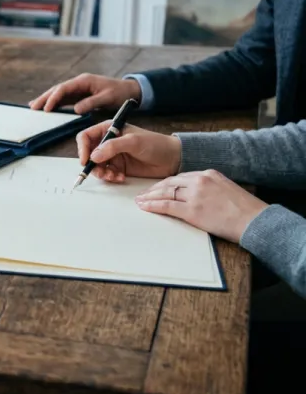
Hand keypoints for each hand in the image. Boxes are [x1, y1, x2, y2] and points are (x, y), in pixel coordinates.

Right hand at [29, 74, 141, 113]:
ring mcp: (78, 89)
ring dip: (46, 100)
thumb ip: (91, 103)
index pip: (64, 88)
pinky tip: (46, 108)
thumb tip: (75, 109)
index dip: (54, 98)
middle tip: (32, 107)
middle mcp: (78, 83)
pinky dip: (54, 103)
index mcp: (84, 81)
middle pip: (57, 89)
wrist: (128, 90)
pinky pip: (63, 99)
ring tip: (33, 107)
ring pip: (58, 93)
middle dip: (44, 98)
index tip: (46, 108)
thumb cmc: (119, 93)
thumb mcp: (107, 98)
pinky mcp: (79, 95)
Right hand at [76, 122, 181, 180]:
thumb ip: (112, 147)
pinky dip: (110, 177)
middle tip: (101, 172)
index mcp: (109, 129)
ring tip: (112, 176)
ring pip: (96, 166)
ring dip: (101, 173)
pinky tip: (120, 177)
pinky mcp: (118, 167)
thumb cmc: (156, 144)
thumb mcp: (133, 142)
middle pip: (88, 153)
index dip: (82, 148)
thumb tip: (94, 155)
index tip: (85, 160)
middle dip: (92, 164)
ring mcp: (112, 155)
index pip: (86, 136)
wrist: (172, 159)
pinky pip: (106, 174)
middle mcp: (108, 142)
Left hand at [134, 170, 267, 242]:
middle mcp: (199, 181)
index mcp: (208, 173)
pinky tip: (145, 207)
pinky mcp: (192, 210)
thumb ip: (210, 187)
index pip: (180, 177)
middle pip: (169, 182)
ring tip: (139, 200)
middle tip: (143, 193)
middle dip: (154, 188)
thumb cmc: (244, 209)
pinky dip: (153, 206)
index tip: (157, 187)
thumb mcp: (226, 188)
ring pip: (165, 192)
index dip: (166, 183)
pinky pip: (167, 206)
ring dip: (149, 196)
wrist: (254, 220)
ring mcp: (195, 195)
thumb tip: (197, 195)